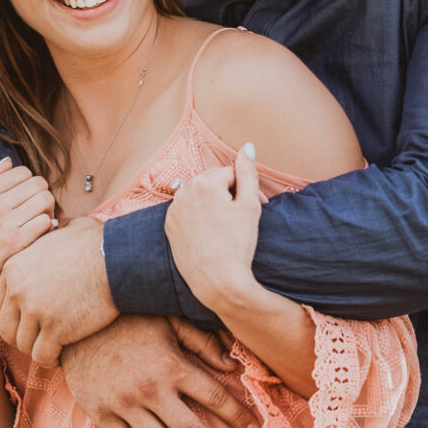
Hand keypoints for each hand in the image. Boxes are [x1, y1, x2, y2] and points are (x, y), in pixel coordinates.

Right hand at [0, 158, 55, 315]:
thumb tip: (8, 161)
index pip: (21, 172)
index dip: (28, 182)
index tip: (26, 195)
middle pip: (37, 182)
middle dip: (41, 193)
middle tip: (37, 207)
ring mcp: (4, 223)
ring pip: (45, 199)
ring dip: (48, 208)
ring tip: (41, 218)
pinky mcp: (15, 242)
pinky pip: (45, 221)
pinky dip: (46, 225)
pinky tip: (38, 233)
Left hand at [0, 215, 114, 365]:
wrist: (118, 259)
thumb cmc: (95, 244)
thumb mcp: (59, 234)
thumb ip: (43, 240)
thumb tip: (49, 227)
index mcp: (13, 267)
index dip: (6, 317)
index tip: (22, 323)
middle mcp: (17, 289)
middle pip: (5, 327)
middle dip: (19, 337)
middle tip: (37, 340)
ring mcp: (34, 310)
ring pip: (22, 344)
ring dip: (36, 349)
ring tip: (51, 349)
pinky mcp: (54, 329)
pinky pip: (42, 356)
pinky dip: (50, 360)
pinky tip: (60, 357)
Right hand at [60, 315, 260, 427]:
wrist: (74, 322)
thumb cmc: (127, 319)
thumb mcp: (168, 320)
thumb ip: (201, 340)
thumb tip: (231, 364)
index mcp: (172, 365)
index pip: (214, 396)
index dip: (237, 415)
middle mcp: (151, 389)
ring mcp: (125, 404)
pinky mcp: (102, 413)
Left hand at [165, 144, 261, 307]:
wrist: (216, 281)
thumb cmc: (237, 244)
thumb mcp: (250, 206)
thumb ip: (248, 172)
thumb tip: (247, 146)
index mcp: (205, 182)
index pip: (231, 174)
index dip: (247, 190)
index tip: (258, 207)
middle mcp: (184, 191)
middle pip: (213, 182)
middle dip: (229, 194)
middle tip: (243, 218)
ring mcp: (174, 208)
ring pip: (199, 196)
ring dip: (213, 204)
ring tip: (226, 227)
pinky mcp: (169, 225)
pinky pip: (186, 211)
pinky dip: (198, 217)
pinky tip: (210, 233)